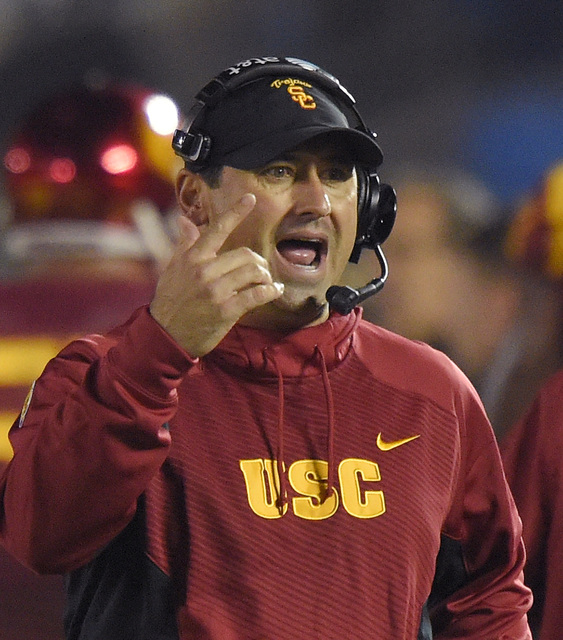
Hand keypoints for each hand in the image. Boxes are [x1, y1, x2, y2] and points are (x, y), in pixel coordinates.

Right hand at [149, 193, 283, 356]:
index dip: (235, 212)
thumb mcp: (173, 269)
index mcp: (192, 258)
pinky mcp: (226, 311)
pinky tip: (275, 291)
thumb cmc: (171, 300)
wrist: (165, 335)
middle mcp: (204, 271)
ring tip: (267, 282)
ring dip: (266, 277)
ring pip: (253, 273)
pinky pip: (256, 295)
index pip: (217, 229)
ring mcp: (216, 291)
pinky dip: (271, 291)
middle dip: (258, 262)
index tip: (250, 198)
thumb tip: (184, 220)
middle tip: (261, 270)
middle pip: (245, 254)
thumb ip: (184, 245)